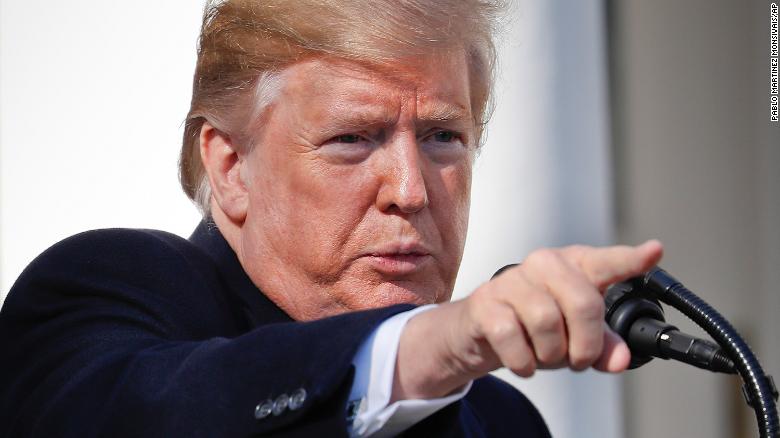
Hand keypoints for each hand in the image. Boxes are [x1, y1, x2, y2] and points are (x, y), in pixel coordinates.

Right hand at [392, 240, 663, 400]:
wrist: (481, 331)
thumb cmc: (534, 325)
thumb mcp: (575, 334)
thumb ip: (604, 345)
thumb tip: (620, 360)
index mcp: (573, 265)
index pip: (607, 262)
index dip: (632, 259)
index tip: (655, 252)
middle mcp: (544, 264)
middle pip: (583, 303)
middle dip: (586, 344)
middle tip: (578, 359)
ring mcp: (512, 281)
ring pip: (547, 323)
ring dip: (551, 355)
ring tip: (546, 357)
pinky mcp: (485, 302)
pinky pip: (512, 338)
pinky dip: (524, 362)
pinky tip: (524, 362)